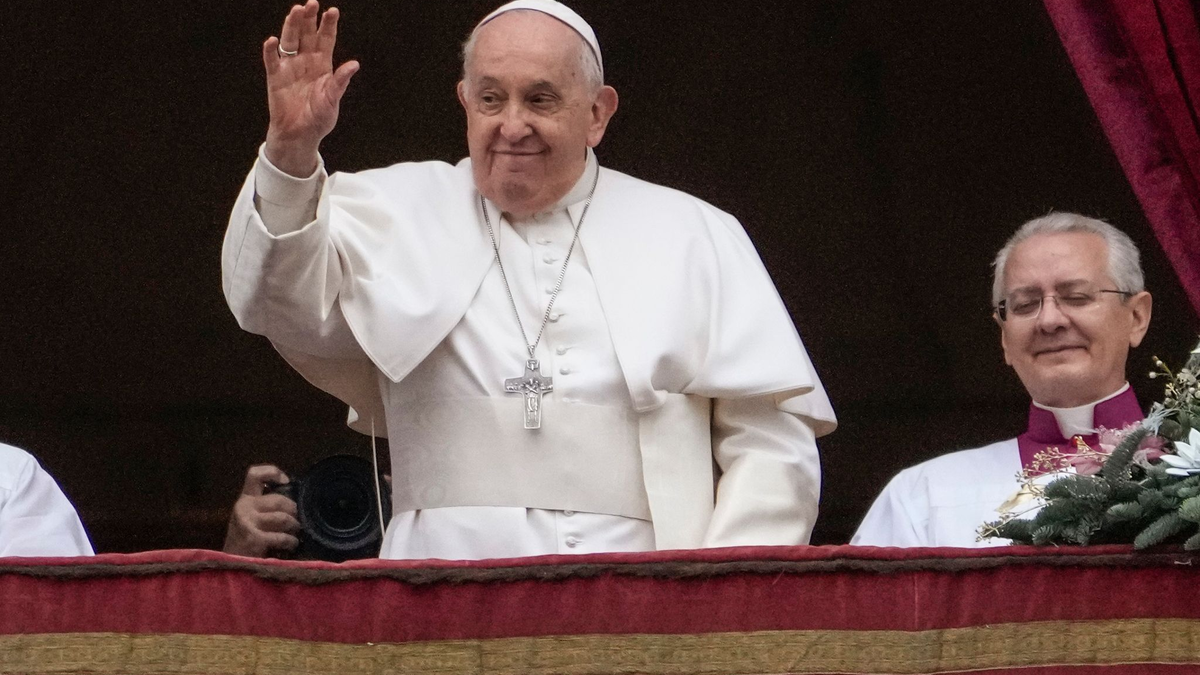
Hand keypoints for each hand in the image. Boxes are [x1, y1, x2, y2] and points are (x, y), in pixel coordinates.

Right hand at [223, 464, 301, 556]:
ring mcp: (248, 522)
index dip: (273, 472)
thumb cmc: (245, 543)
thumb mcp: (250, 519)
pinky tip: (291, 545)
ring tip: (296, 533)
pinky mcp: (254, 538)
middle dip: (294, 510)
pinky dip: (291, 541)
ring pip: (284, 517)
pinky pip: (282, 536)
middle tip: (298, 521)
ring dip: (295, 527)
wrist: (230, 566)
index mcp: (244, 500)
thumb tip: (295, 501)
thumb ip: (265, 507)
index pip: (254, 474)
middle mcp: (243, 507)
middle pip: (279, 499)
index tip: (286, 481)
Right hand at [262, 1, 359, 176]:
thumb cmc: (318, 118)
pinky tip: (272, 40)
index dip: (328, 25)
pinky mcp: (275, 77)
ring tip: (295, 11)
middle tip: (312, 3)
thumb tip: (354, 65)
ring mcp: (289, 67)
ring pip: (290, 41)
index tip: (332, 11)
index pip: (326, 39)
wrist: (300, 135)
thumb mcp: (332, 100)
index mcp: (322, 65)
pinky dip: (270, 50)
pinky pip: (272, 60)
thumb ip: (340, 82)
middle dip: (309, 19)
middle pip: (307, 34)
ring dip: (291, 26)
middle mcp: (305, 61)